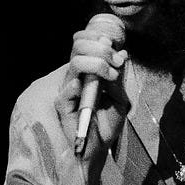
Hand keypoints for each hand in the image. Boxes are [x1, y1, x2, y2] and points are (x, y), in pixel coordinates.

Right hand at [54, 30, 129, 161]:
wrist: (98, 147)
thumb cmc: (107, 123)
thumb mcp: (120, 97)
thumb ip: (119, 77)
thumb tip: (122, 55)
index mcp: (87, 70)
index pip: (84, 41)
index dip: (98, 37)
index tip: (116, 48)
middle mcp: (76, 76)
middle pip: (79, 46)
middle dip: (102, 48)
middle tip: (116, 62)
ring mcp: (68, 89)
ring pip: (75, 63)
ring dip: (97, 63)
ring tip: (110, 76)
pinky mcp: (63, 106)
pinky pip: (66, 90)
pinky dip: (80, 84)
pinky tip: (93, 90)